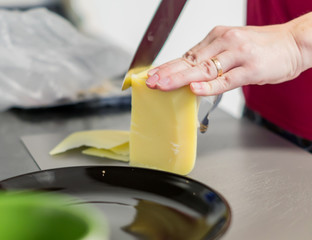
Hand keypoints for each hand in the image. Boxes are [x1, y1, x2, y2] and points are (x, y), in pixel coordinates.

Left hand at [145, 13, 311, 95]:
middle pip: (191, 60)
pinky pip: (227, 79)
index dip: (168, 66)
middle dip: (168, 72)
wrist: (294, 43)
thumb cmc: (263, 47)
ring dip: (181, 79)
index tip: (153, 74)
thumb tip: (189, 72)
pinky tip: (194, 89)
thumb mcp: (232, 46)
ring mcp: (238, 55)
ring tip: (163, 85)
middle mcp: (225, 42)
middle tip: (151, 82)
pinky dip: (209, 86)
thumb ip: (212, 58)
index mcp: (218, 36)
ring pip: (204, 69)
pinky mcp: (251, 68)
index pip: (187, 54)